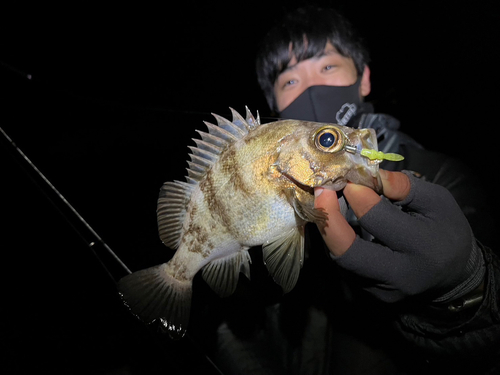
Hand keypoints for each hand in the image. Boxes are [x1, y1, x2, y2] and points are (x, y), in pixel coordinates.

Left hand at [314, 170, 482, 301]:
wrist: (453, 276)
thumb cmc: (444, 231)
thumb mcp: (437, 202)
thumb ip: (405, 187)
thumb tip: (369, 174)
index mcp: (422, 246)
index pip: (378, 220)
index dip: (358, 195)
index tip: (350, 179)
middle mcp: (400, 275)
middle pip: (348, 253)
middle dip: (328, 220)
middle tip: (322, 192)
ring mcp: (383, 291)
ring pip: (341, 260)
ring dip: (329, 229)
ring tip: (327, 204)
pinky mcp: (371, 295)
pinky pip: (346, 266)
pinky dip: (338, 242)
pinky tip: (339, 224)